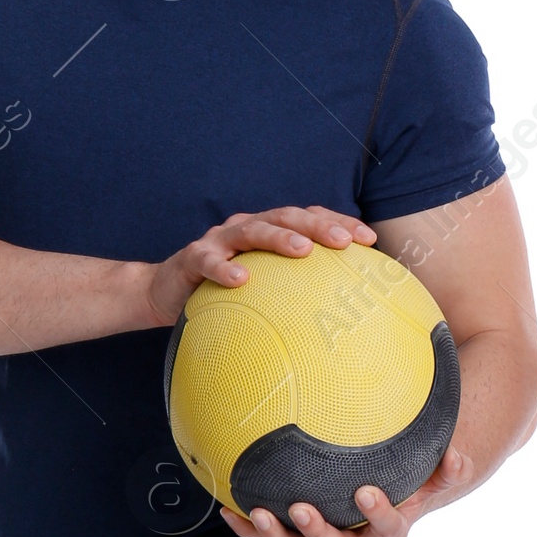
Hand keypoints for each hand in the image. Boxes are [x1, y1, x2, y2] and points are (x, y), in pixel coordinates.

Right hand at [146, 204, 375, 326]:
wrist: (165, 293)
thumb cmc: (223, 293)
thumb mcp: (264, 290)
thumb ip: (294, 292)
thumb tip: (343, 320)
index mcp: (268, 230)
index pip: (308, 218)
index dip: (339, 223)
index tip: (370, 240)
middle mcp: (245, 226)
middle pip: (285, 216)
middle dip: (317, 225)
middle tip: (343, 240)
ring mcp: (218, 240)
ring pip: (251, 229)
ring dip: (278, 237)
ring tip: (303, 250)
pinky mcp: (192, 258)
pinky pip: (208, 261)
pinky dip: (224, 268)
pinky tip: (241, 279)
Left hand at [222, 443, 472, 536]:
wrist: (380, 501)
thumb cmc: (408, 483)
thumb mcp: (431, 477)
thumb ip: (446, 470)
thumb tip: (458, 455)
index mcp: (390, 534)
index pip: (389, 528)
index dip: (378, 514)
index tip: (366, 491)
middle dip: (318, 532)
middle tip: (301, 508)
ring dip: (276, 535)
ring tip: (259, 513)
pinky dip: (250, 527)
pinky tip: (229, 510)